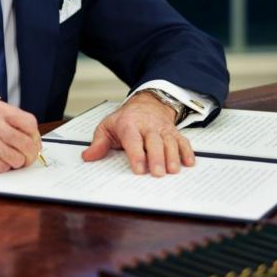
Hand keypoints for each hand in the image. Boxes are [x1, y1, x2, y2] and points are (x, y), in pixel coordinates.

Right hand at [0, 100, 41, 174]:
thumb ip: (8, 121)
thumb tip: (32, 137)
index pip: (29, 122)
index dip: (34, 136)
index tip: (32, 142)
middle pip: (28, 143)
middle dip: (29, 154)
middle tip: (24, 157)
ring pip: (19, 159)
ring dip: (14, 162)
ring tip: (1, 157)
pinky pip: (5, 168)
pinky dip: (1, 168)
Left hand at [81, 91, 195, 175]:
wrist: (147, 103)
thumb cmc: (126, 119)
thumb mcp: (107, 127)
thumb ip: (98, 143)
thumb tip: (88, 157)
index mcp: (129, 124)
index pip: (133, 139)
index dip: (136, 154)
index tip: (138, 168)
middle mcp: (148, 126)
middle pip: (154, 142)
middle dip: (156, 158)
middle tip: (157, 173)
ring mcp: (163, 129)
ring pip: (170, 142)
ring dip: (172, 156)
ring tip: (173, 171)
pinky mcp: (174, 133)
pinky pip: (183, 141)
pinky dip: (187, 151)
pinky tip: (189, 163)